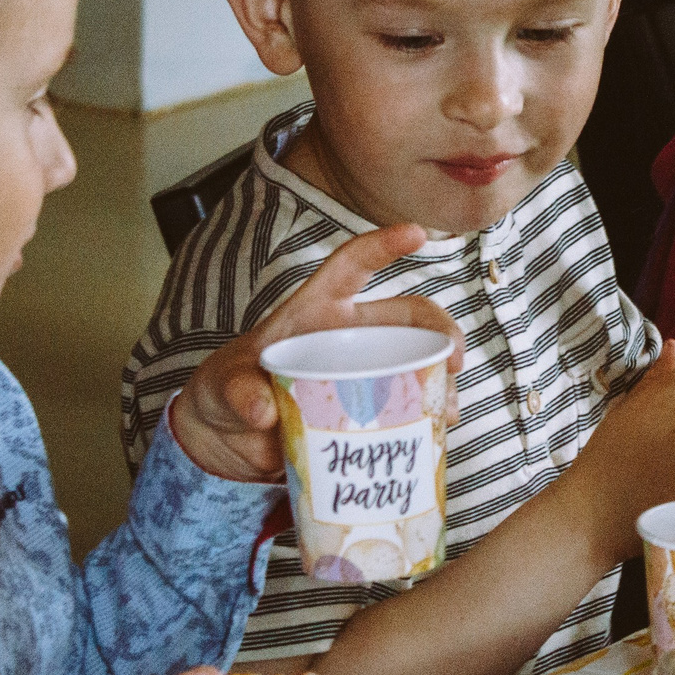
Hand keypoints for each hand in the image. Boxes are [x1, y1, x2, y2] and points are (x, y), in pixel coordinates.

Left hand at [167, 225, 461, 482]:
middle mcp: (350, 335)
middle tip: (453, 357)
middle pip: (409, 318)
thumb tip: (263, 413)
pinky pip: (410, 406)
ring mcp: (365, 373)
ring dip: (442, 380)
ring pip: (420, 363)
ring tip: (446, 409)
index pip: (352, 265)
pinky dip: (428, 417)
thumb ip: (238, 393)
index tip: (418, 234)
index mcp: (316, 311)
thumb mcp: (221, 388)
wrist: (232, 440)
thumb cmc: (227, 393)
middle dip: (441, 330)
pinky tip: (437, 433)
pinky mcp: (371, 409)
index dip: (383, 245)